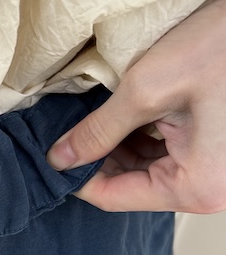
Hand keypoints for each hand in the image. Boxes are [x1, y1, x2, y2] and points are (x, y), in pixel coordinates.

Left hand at [47, 0, 225, 213]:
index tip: (52, 160)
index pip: (114, 198)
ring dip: (111, 147)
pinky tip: (114, 118)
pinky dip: (131, 137)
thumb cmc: (219, 51)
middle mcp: (204, 187)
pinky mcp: (204, 149)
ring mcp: (206, 169)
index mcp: (195, 186)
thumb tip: (60, 158)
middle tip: (64, 137)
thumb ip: (97, 130)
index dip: (77, 180)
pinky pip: (157, 153)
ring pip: (139, 168)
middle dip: (94, 160)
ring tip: (88, 123)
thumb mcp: (146, 91)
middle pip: (127, 185)